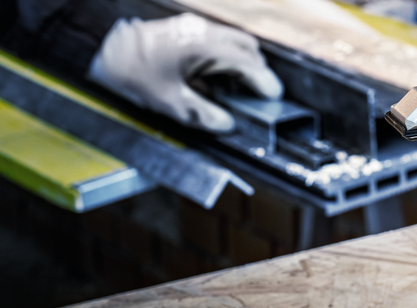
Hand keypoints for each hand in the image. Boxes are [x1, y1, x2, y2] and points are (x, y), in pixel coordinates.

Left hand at [88, 13, 282, 132]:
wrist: (96, 50)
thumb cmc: (128, 72)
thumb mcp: (168, 102)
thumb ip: (203, 115)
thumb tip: (225, 125)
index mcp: (203, 45)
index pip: (247, 62)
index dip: (264, 81)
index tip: (274, 97)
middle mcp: (201, 31)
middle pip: (245, 47)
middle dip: (256, 70)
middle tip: (260, 95)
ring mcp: (191, 27)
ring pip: (231, 44)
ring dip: (239, 66)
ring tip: (237, 93)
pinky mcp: (181, 31)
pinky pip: (214, 44)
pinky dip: (222, 62)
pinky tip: (214, 82)